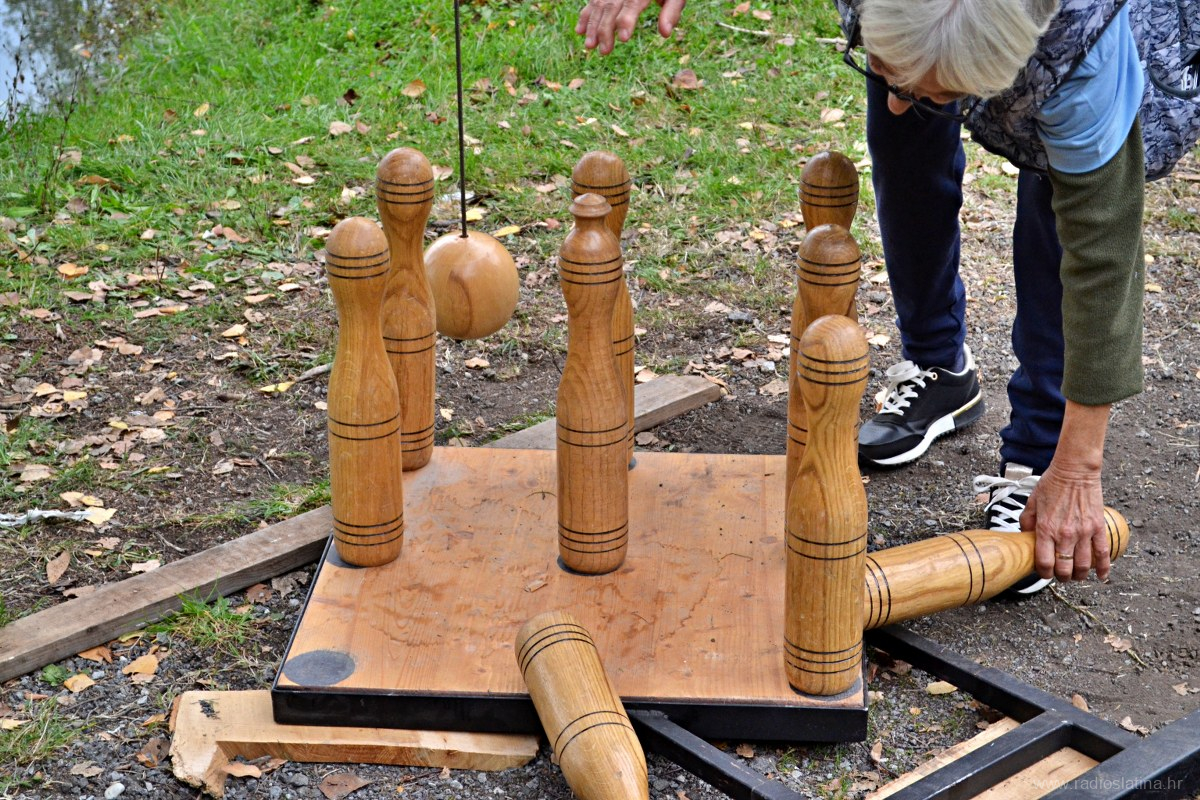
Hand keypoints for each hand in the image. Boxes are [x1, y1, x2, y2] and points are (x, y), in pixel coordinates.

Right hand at [575, 0, 684, 54]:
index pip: (632, 4)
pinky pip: (593, 0)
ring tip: (590, 46)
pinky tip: (580, 31)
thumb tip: (665, 33)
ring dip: (592, 26)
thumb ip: (672, 11)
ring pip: (599, 4)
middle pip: (611, 6)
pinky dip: (586, 15)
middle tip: (604, 52)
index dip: (626, 20)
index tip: (623, 39)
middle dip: (605, 29)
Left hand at [1019, 400, 1112, 582]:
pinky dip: (1103, 568)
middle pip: (1064, 568)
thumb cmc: (1052, 484)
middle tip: (1060, 575)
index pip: (1044, 563)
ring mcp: (1083, 532)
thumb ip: (1027, 522)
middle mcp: (1065, 534)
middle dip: (1061, 577)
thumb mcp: (1031, 503)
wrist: (1074, 471)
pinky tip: (1101, 576)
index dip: (1043, 573)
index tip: (1044, 573)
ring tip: (1075, 576)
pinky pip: (1102, 553)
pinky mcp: (1098, 528)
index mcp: (1046, 529)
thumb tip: (1026, 537)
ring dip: (1078, 575)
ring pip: (1083, 565)